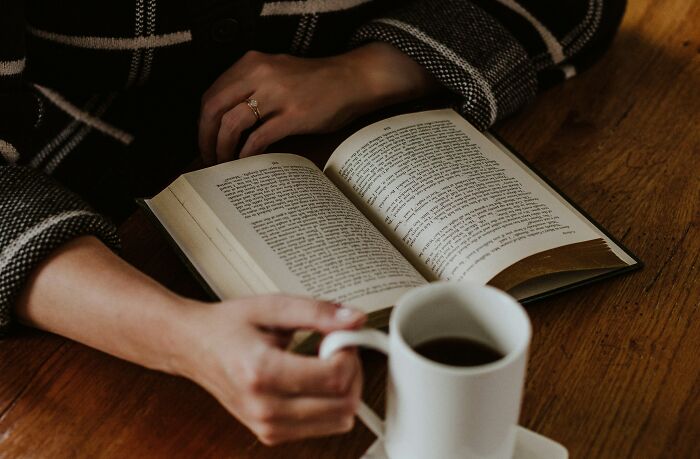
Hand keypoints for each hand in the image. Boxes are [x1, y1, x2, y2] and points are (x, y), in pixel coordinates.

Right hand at [173, 295, 365, 444]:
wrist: (194, 347)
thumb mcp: (273, 307)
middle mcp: (265, 408)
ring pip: (340, 420)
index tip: (341, 335)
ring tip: (324, 362)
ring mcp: (267, 426)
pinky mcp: (271, 435)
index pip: (335, 377)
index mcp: (262, 373)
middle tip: (337, 347)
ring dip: (344, 389)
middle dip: (353, 371)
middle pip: (344, 405)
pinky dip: (330, 403)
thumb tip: (355, 319)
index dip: (350, 352)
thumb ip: (317, 312)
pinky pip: (324, 426)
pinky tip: (314, 379)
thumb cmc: (228, 327)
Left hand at [199, 43, 436, 163]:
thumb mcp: (276, 74)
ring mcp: (277, 95)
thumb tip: (226, 121)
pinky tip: (247, 160)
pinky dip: (247, 152)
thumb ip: (251, 89)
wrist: (353, 80)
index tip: (204, 140)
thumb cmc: (315, 82)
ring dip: (223, 147)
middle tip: (208, 156)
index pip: (212, 94)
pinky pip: (259, 137)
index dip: (203, 122)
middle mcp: (260, 75)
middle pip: (215, 109)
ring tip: (225, 161)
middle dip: (206, 137)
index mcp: (252, 64)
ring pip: (232, 123)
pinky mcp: (294, 115)